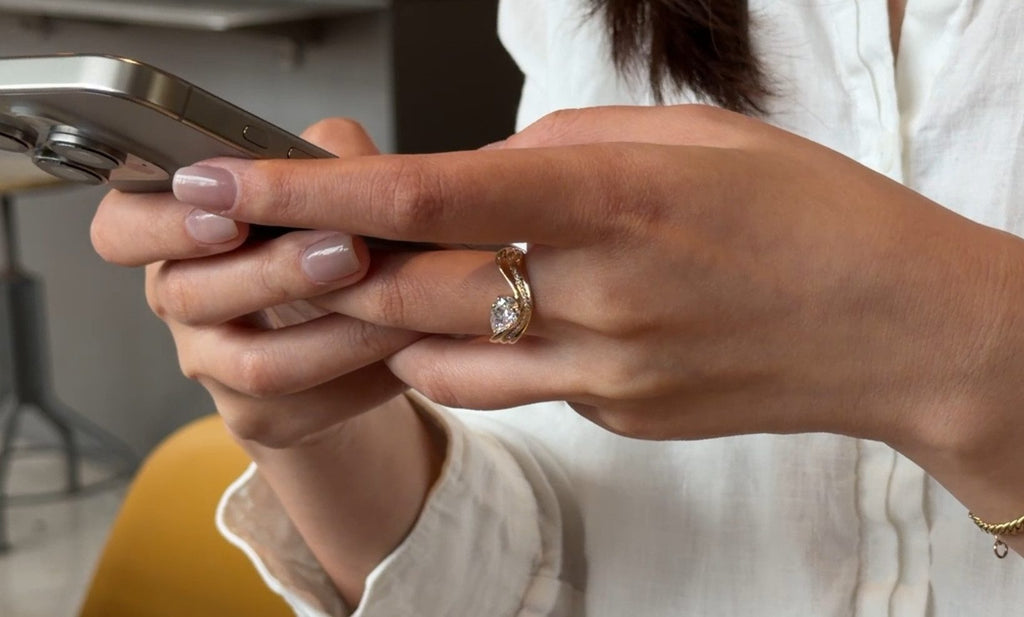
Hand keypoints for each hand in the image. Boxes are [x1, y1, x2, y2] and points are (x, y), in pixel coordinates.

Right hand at [91, 118, 422, 447]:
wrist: (343, 333)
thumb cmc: (322, 240)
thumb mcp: (321, 184)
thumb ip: (324, 158)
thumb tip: (344, 161)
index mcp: (175, 232)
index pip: (122, 229)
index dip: (164, 225)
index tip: (228, 216)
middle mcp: (181, 301)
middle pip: (192, 296)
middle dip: (275, 271)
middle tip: (350, 251)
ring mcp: (214, 368)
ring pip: (257, 364)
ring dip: (334, 333)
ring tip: (398, 305)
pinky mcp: (263, 418)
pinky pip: (313, 407)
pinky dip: (370, 375)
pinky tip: (413, 346)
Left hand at [163, 105, 1023, 451]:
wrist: (895, 325)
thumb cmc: (809, 216)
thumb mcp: (690, 140)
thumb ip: (567, 150)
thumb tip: (486, 167)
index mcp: (610, 199)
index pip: (424, 194)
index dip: (310, 191)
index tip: (229, 185)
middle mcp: (595, 296)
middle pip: (405, 288)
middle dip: (326, 263)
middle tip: (280, 237)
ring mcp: (603, 372)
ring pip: (437, 355)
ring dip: (388, 318)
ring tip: (380, 278)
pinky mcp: (614, 416)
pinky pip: (506, 388)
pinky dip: (463, 355)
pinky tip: (480, 322)